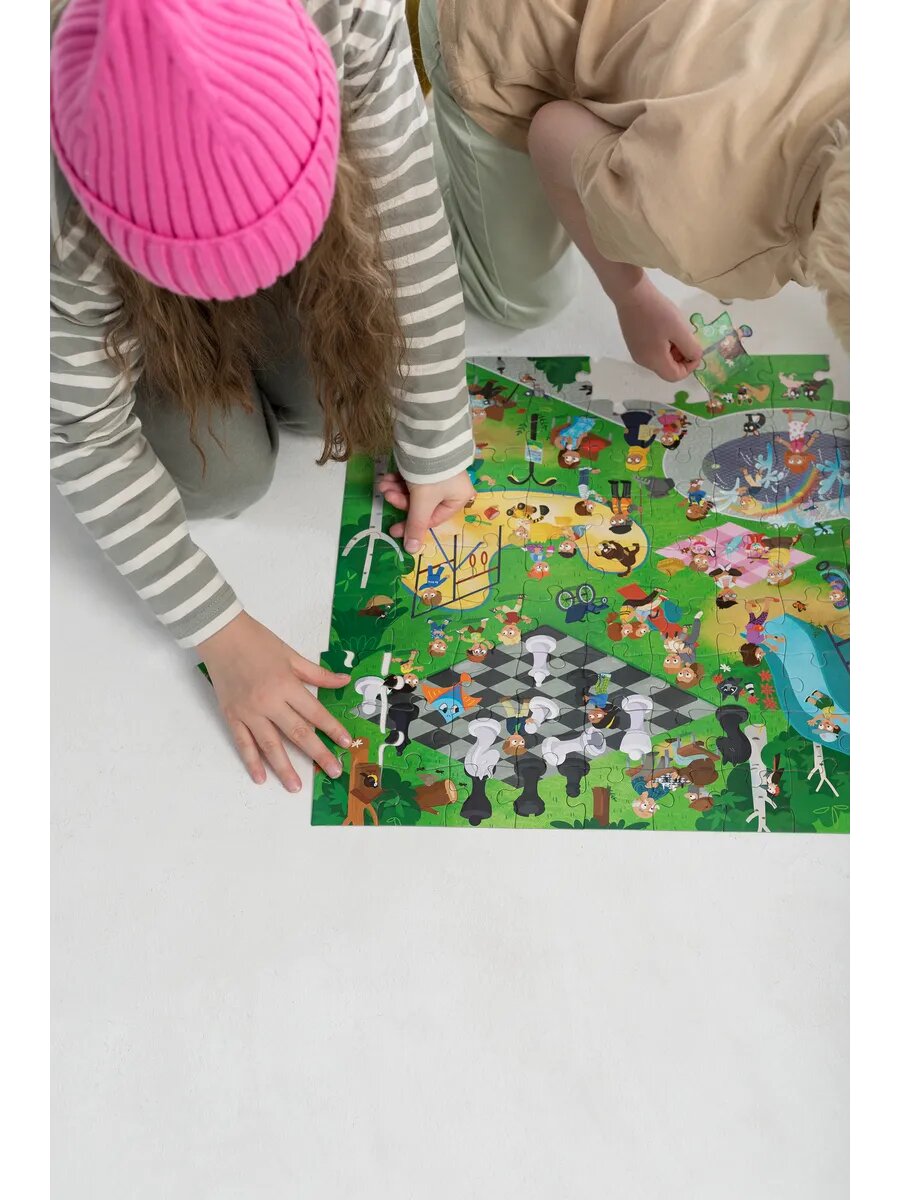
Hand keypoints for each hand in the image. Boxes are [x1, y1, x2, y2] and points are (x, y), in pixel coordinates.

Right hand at [198, 612, 351, 790]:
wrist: (221, 635)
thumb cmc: (257, 641)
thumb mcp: (291, 655)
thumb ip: (317, 674)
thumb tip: (344, 681)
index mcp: (287, 685)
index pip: (315, 713)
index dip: (333, 729)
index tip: (346, 744)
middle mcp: (269, 702)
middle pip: (298, 733)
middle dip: (318, 754)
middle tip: (333, 771)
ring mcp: (249, 711)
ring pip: (270, 745)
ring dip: (284, 768)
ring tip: (296, 787)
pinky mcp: (231, 715)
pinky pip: (243, 743)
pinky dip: (251, 761)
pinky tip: (260, 777)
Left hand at [376, 470, 475, 552]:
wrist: (429, 438)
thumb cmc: (432, 474)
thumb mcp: (422, 502)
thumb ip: (416, 525)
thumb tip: (412, 551)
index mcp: (458, 499)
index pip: (433, 519)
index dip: (412, 525)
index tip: (393, 529)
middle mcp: (450, 488)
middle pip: (421, 505)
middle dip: (400, 501)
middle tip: (386, 496)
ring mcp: (438, 475)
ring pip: (414, 491)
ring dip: (396, 490)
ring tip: (383, 485)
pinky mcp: (427, 464)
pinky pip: (412, 478)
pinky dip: (398, 480)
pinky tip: (387, 478)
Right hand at [614, 277, 702, 382]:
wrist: (631, 294)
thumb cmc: (657, 311)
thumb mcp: (680, 329)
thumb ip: (691, 347)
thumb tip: (695, 356)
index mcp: (654, 361)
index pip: (675, 376)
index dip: (690, 367)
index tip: (695, 350)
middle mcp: (643, 361)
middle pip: (667, 369)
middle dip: (681, 358)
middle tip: (687, 339)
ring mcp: (636, 352)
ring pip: (660, 360)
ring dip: (672, 351)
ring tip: (676, 331)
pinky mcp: (633, 343)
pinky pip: (652, 351)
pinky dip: (662, 345)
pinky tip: (664, 328)